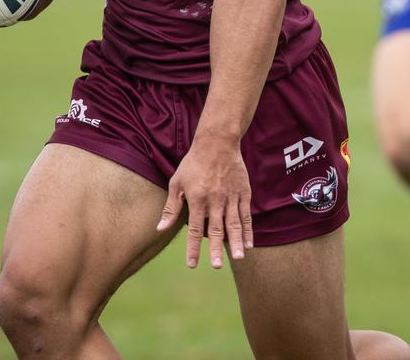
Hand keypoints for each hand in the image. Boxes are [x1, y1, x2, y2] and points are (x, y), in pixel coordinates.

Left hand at [156, 139, 252, 267]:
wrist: (217, 142)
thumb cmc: (193, 163)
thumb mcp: (177, 182)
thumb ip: (171, 207)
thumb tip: (160, 228)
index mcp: (197, 198)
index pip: (195, 229)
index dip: (193, 248)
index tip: (192, 264)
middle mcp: (215, 200)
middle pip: (216, 229)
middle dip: (216, 249)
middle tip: (217, 266)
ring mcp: (231, 196)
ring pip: (234, 224)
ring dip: (235, 242)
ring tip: (238, 258)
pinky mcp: (243, 192)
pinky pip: (246, 214)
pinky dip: (248, 230)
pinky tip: (248, 244)